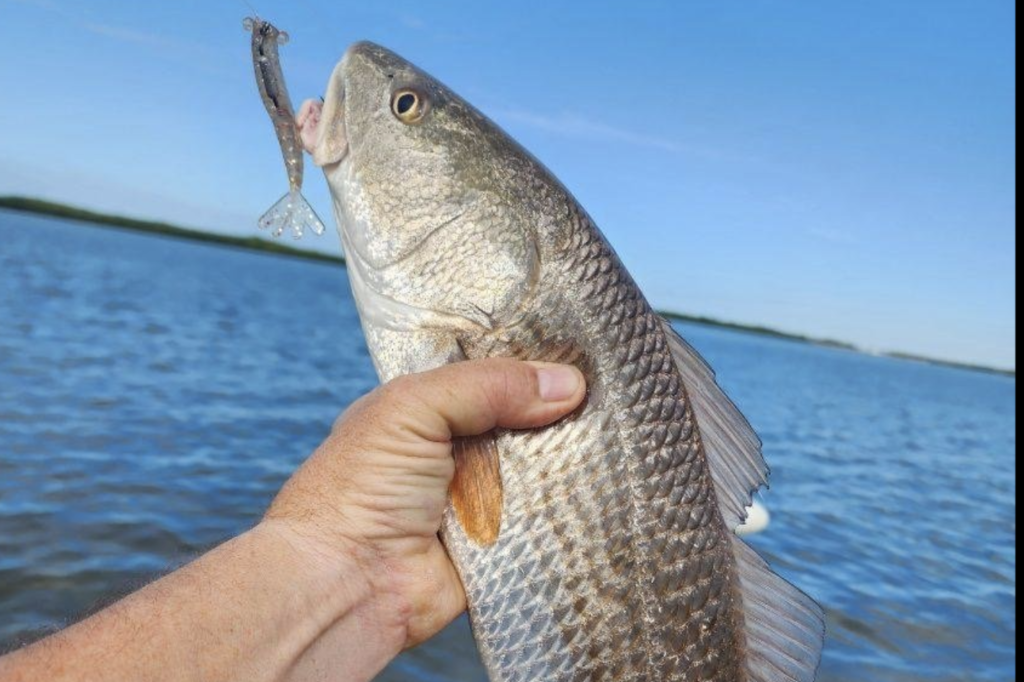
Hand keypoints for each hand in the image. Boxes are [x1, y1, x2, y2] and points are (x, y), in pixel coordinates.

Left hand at [264, 359, 585, 648]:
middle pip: (526, 421)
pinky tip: (599, 487)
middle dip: (560, 411)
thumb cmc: (358, 489)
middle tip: (605, 396)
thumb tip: (567, 382)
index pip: (490, 376)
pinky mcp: (503, 543)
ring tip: (611, 437)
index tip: (580, 356)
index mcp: (427, 410)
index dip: (531, 366)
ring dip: (569, 459)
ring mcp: (481, 499)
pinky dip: (569, 507)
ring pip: (543, 469)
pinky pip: (549, 519)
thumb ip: (487, 385)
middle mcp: (456, 451)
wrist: (349, 585)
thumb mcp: (413, 408)